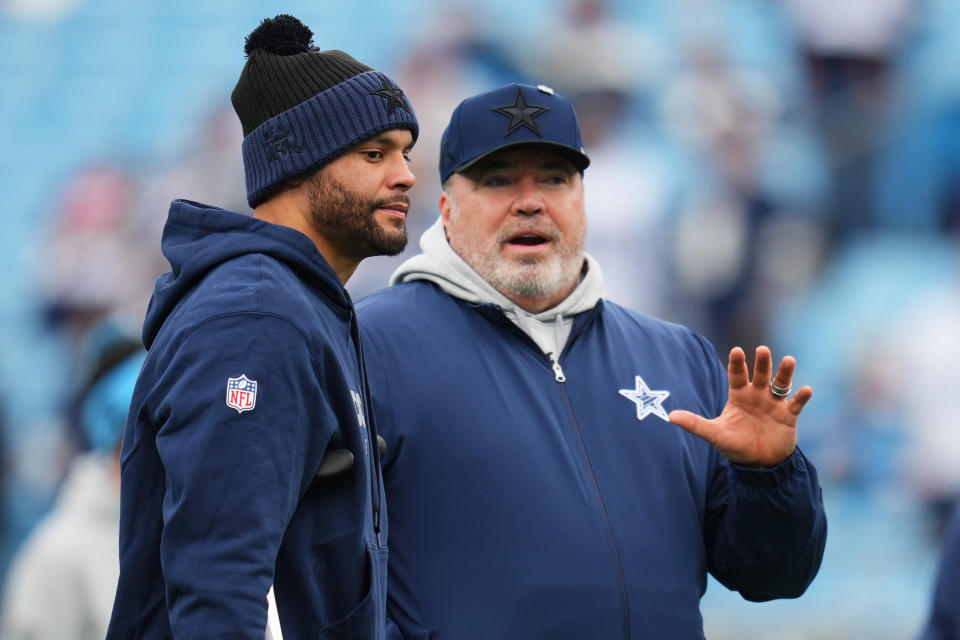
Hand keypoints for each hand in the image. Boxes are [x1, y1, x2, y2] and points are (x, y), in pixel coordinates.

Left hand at [669, 346, 812, 466]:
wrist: (759, 464)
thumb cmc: (735, 445)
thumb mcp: (715, 434)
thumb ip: (695, 424)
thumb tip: (670, 417)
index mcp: (738, 396)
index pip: (736, 375)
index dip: (737, 363)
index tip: (736, 350)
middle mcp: (757, 396)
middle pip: (759, 375)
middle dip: (761, 363)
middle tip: (762, 350)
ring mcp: (774, 404)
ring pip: (780, 384)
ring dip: (785, 373)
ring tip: (789, 360)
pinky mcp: (788, 416)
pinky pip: (796, 404)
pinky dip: (801, 397)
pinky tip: (806, 389)